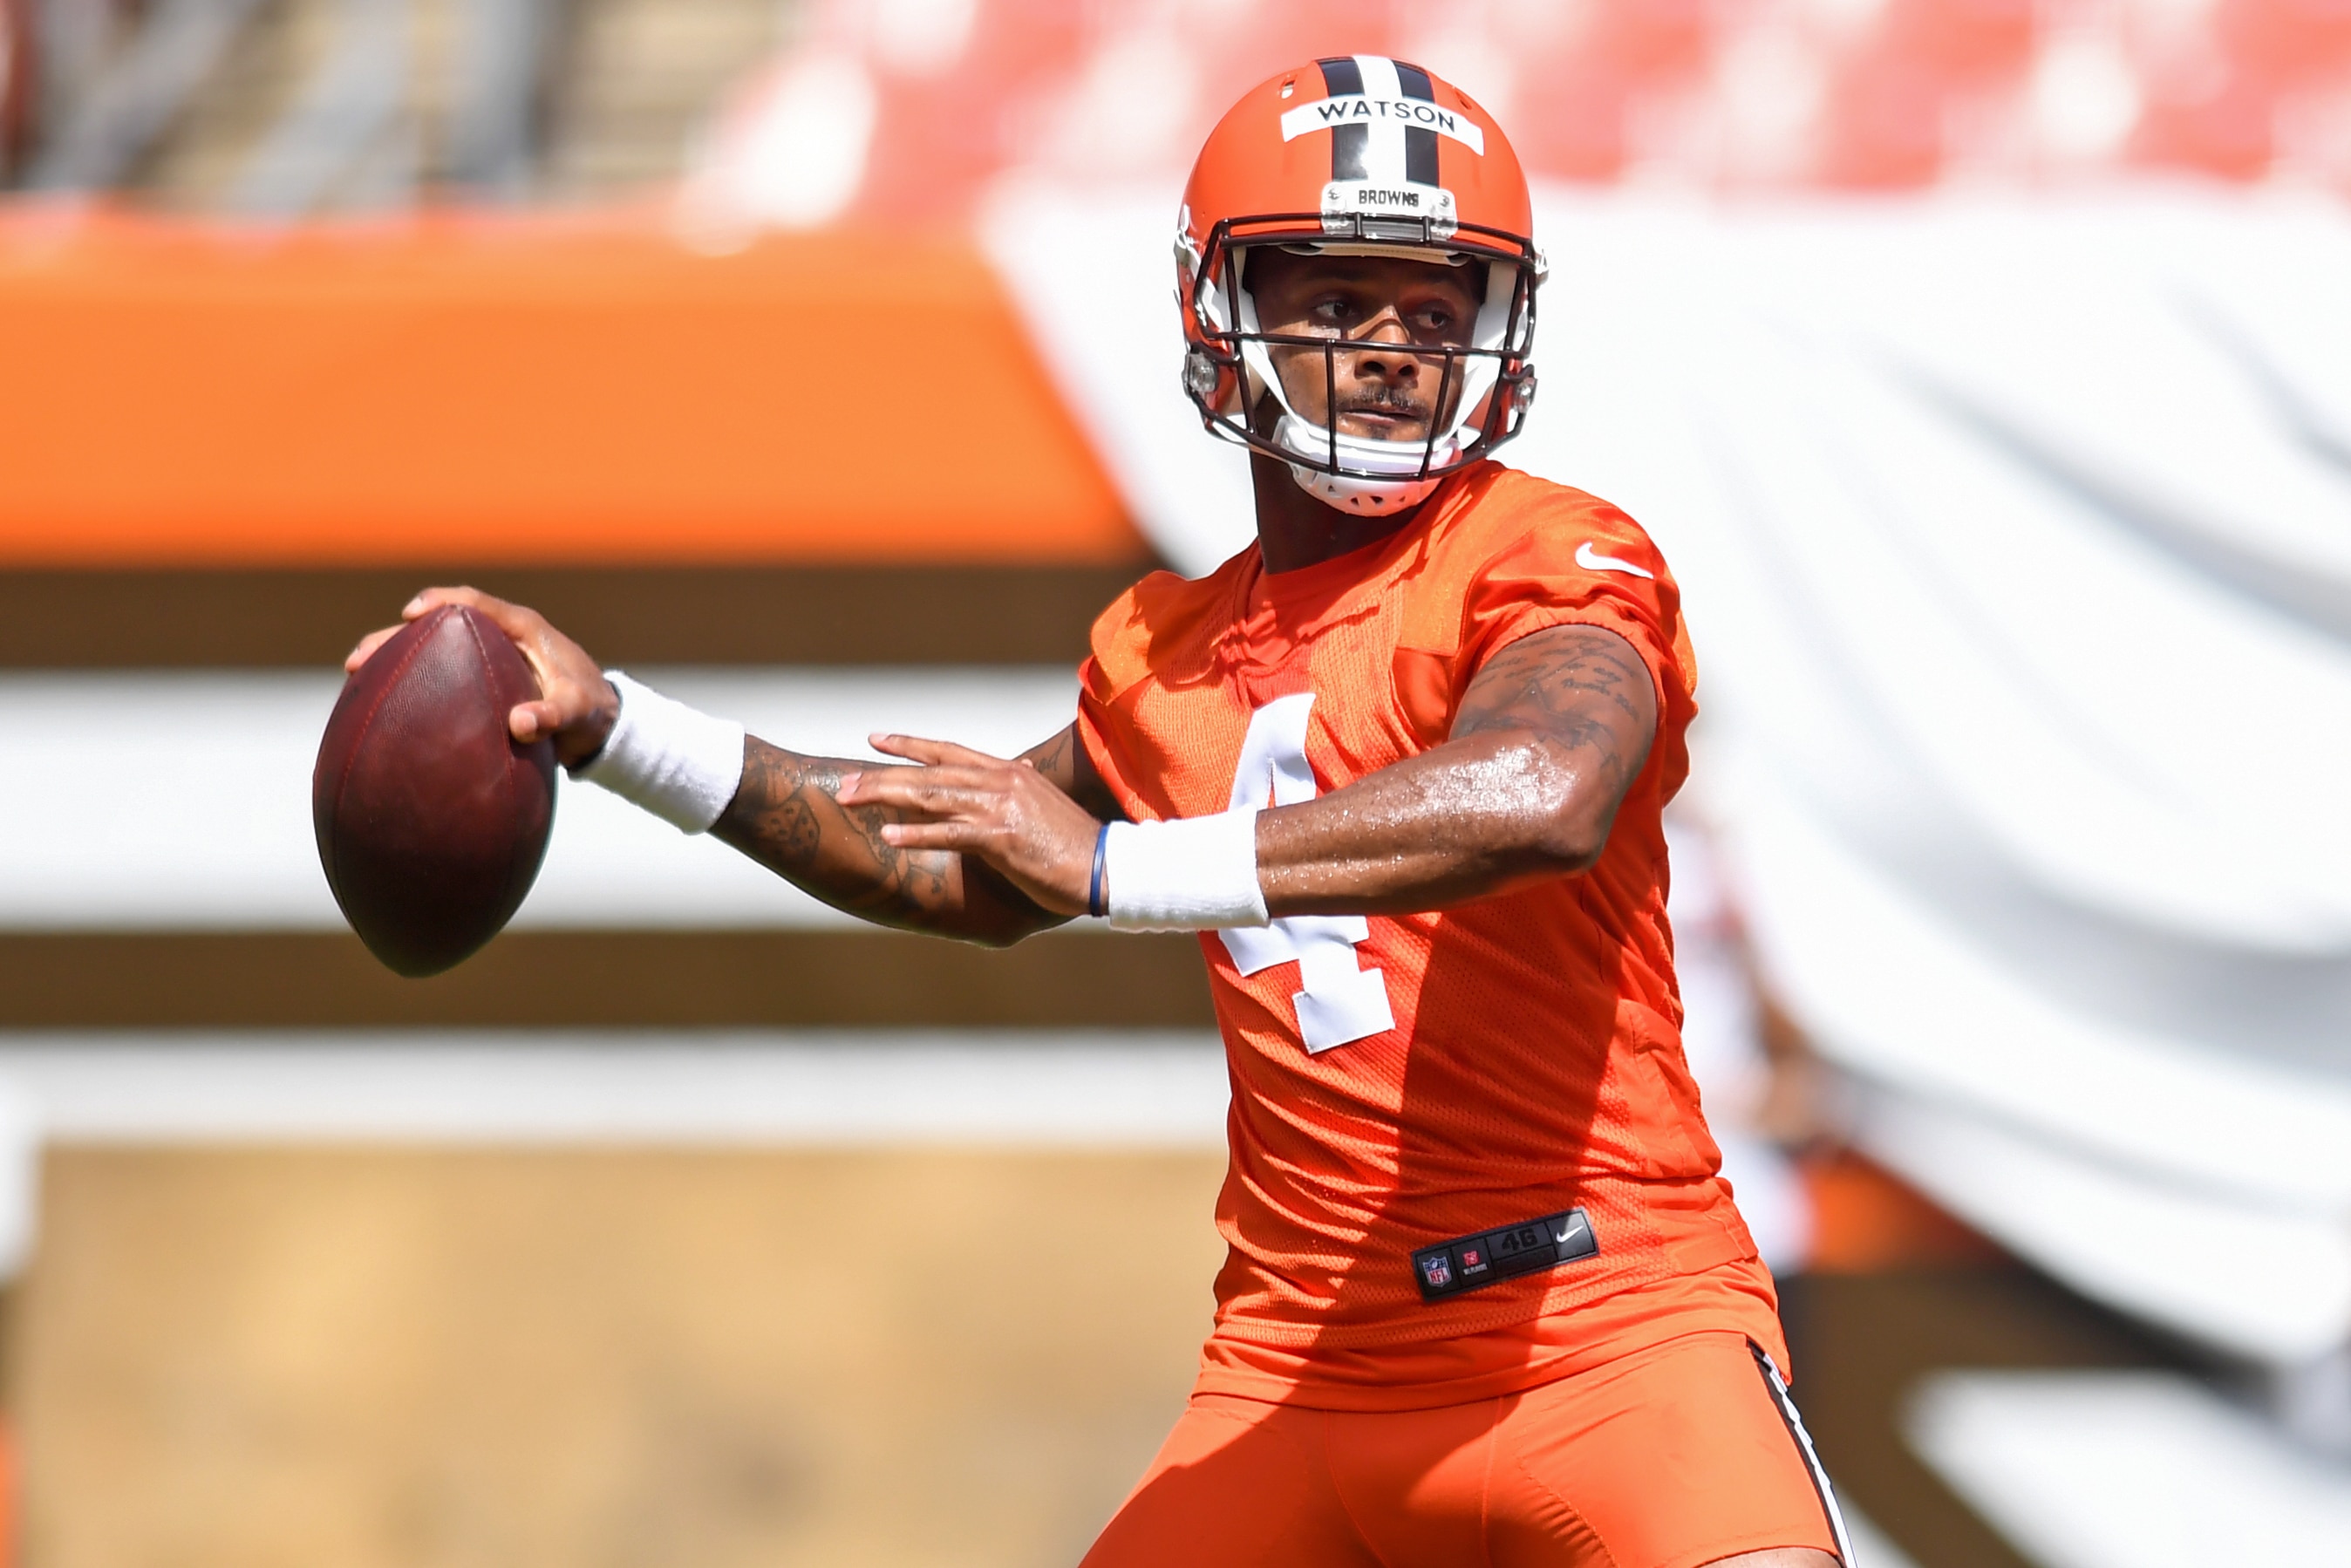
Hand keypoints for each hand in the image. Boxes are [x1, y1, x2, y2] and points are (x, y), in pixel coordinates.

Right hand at [344, 586, 619, 767]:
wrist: (601, 726)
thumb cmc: (593, 712)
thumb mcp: (580, 714)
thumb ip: (554, 716)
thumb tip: (520, 723)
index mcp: (523, 629)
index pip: (475, 604)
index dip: (441, 603)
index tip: (411, 614)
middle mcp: (500, 637)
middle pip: (439, 626)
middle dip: (397, 636)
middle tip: (360, 657)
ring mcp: (486, 658)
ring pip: (432, 649)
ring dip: (395, 658)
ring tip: (355, 674)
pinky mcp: (480, 680)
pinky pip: (439, 673)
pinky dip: (411, 681)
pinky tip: (379, 701)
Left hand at [836, 735, 1101, 915]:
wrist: (1107, 866)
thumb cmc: (1074, 845)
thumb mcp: (1039, 809)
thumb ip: (1013, 796)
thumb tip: (999, 787)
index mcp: (1008, 773)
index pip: (949, 752)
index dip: (910, 745)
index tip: (876, 740)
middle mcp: (1001, 782)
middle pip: (928, 773)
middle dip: (881, 776)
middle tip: (843, 783)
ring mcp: (1000, 808)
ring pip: (931, 796)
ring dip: (884, 797)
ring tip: (848, 800)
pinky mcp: (1002, 838)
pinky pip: (950, 833)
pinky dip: (917, 834)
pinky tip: (888, 836)